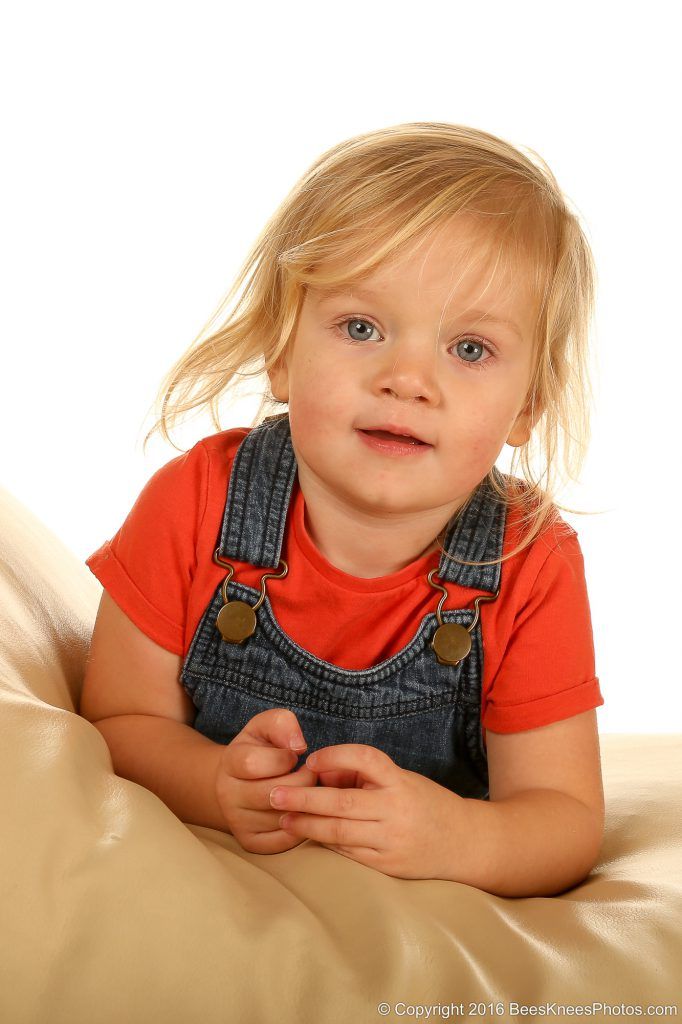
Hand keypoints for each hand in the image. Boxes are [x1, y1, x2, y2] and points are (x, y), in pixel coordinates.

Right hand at [214, 708, 317, 853]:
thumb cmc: (260, 749)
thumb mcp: (266, 726)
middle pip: (270, 794)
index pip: (253, 763)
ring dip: (304, 804)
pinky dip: (301, 827)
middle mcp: (227, 794)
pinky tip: (303, 811)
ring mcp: (236, 821)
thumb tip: (298, 745)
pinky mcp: (250, 842)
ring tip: (307, 791)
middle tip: (311, 775)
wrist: (239, 781)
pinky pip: (283, 841)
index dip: (283, 758)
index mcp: (229, 762)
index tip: (294, 755)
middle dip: (302, 782)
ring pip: (280, 818)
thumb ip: (281, 723)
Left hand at [267, 744, 464, 878]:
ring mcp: (391, 841)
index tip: (311, 759)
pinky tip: (309, 834)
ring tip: (283, 817)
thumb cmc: (427, 804)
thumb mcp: (403, 780)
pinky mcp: (387, 866)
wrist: (465, 843)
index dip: (335, 756)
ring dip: (307, 824)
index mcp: (401, 782)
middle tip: (275, 793)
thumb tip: (322, 774)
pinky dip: (326, 842)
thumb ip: (366, 777)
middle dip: (304, 797)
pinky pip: (348, 852)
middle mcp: (396, 811)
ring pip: (339, 832)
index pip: (365, 759)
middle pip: (342, 803)